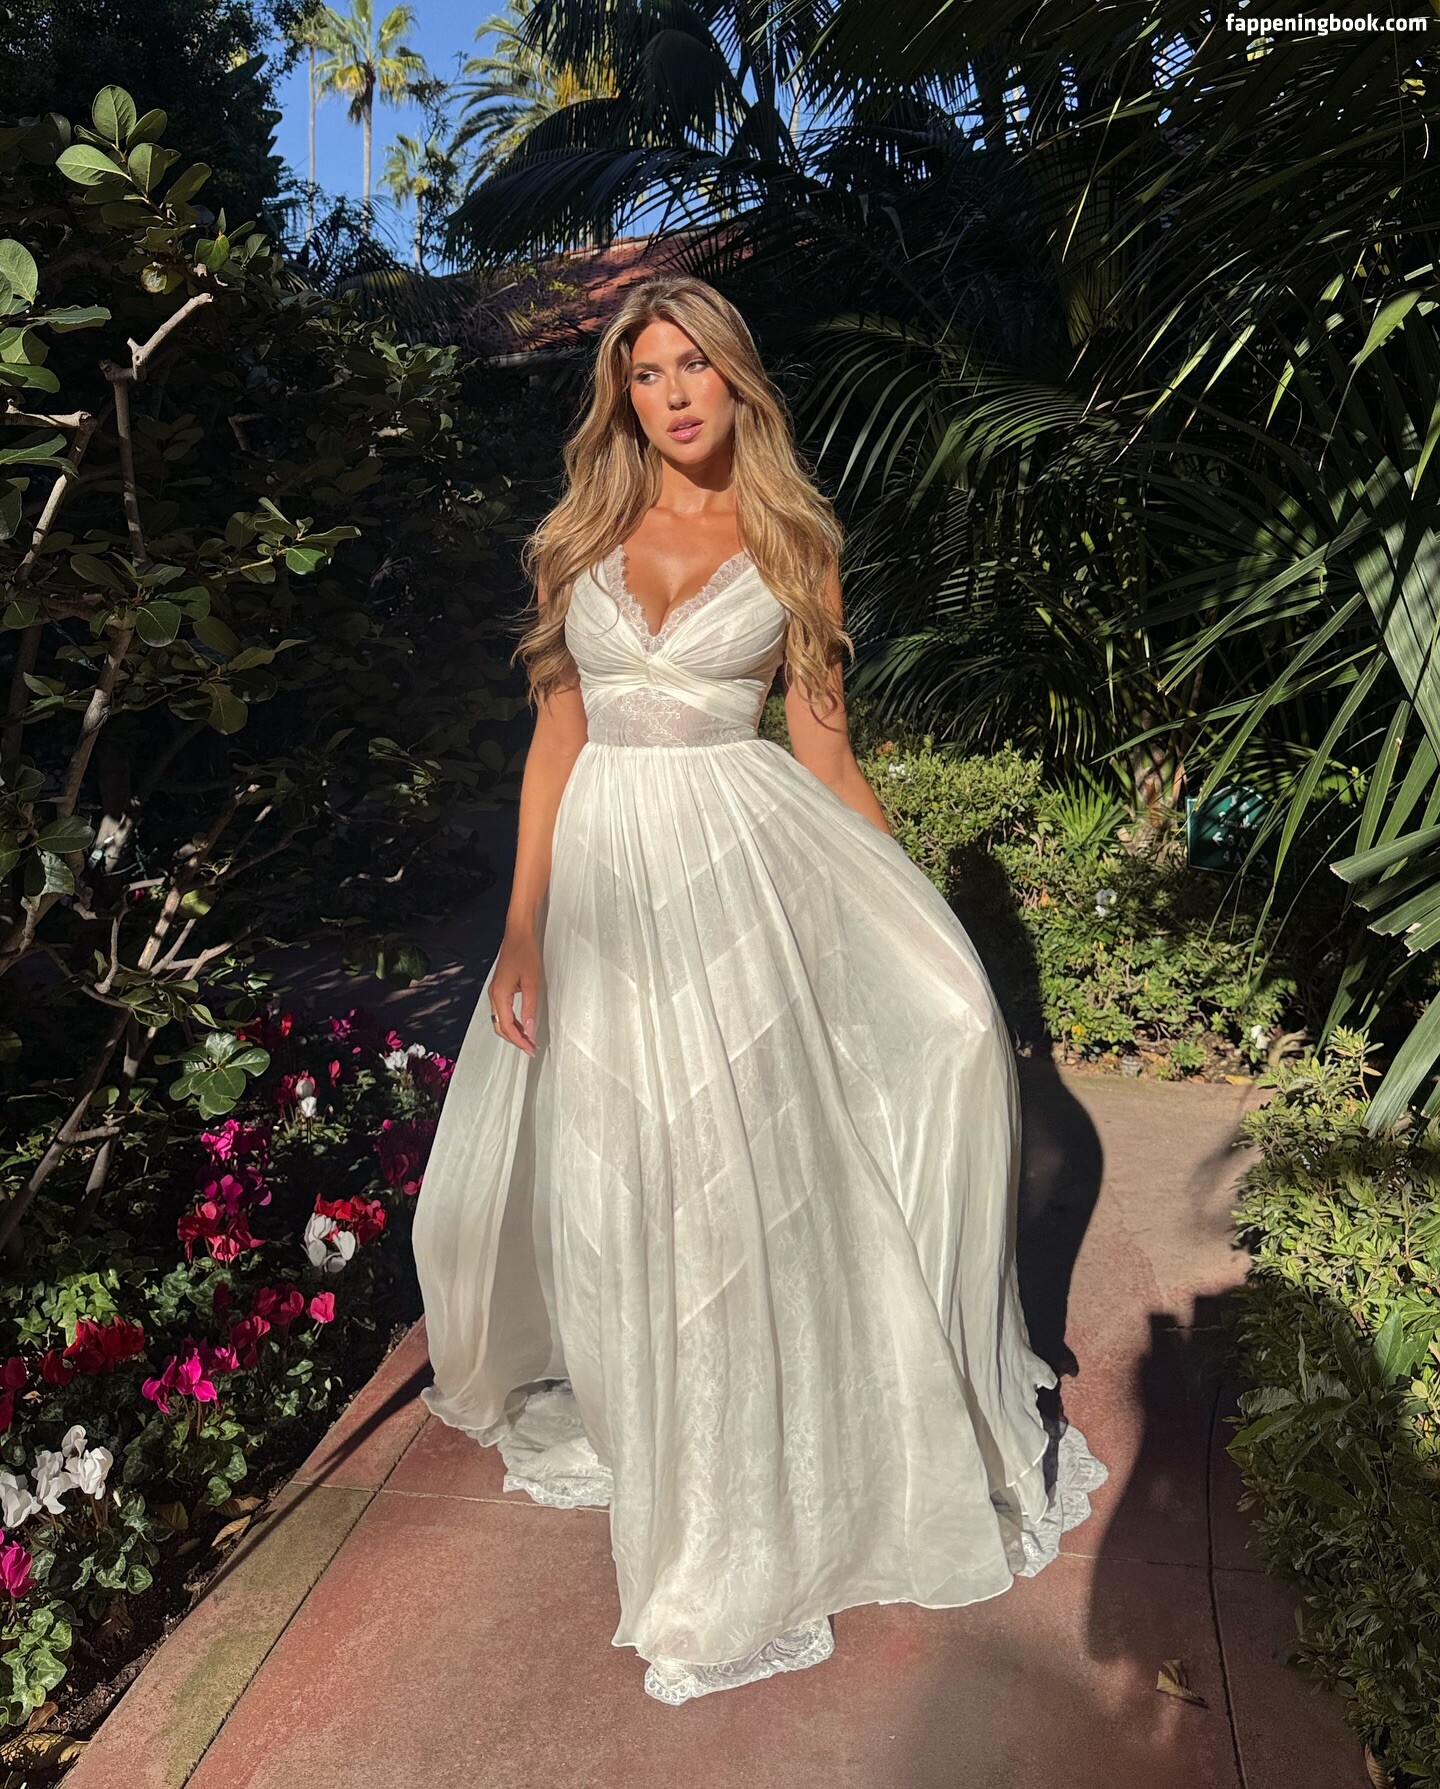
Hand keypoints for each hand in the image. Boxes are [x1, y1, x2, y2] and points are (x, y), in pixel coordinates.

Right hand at [489, 927, 541, 1055]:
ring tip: (528, 1039)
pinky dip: (512, 1022)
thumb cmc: (525, 953)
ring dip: (513, 1032)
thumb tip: (530, 1029)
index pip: (507, 1027)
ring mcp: (495, 992)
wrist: (518, 934)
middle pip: (500, 1027)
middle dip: (514, 1040)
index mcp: (499, 995)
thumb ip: (529, 1008)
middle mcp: (494, 995)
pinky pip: (502, 1011)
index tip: (530, 1049)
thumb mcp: (531, 983)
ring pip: (500, 1020)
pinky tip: (523, 1024)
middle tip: (530, 1048)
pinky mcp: (499, 988)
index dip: (519, 1041)